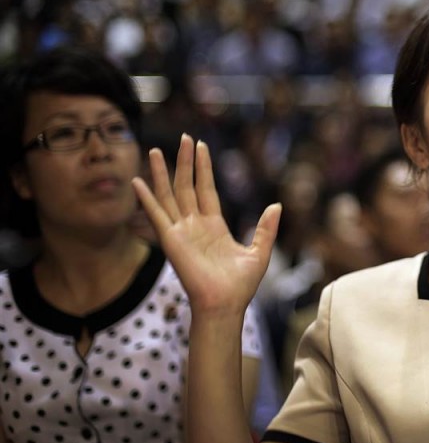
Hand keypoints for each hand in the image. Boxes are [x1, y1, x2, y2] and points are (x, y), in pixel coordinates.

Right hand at [132, 135, 279, 317]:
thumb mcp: (259, 252)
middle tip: (185, 138)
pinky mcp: (171, 240)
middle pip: (187, 186)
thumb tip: (277, 205)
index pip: (207, 189)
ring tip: (154, 150)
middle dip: (185, 162)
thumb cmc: (241, 285)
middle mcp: (195, 225)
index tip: (201, 147)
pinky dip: (146, 198)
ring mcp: (181, 231)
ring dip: (162, 173)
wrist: (226, 305)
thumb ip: (266, 228)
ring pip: (169, 195)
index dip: (204, 168)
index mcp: (214, 226)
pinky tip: (137, 181)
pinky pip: (156, 215)